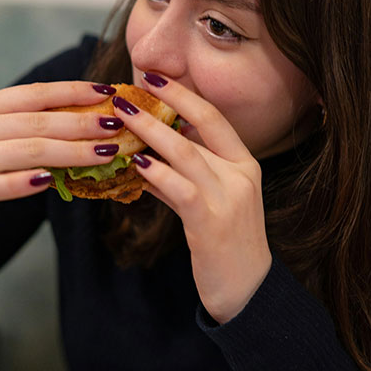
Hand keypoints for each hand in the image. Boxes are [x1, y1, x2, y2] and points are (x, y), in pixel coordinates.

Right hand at [0, 82, 122, 271]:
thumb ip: (23, 131)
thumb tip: (83, 126)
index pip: (34, 93)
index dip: (72, 91)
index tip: (106, 91)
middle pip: (38, 122)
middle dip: (83, 121)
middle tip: (117, 124)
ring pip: (29, 150)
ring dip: (73, 151)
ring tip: (106, 152)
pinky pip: (2, 183)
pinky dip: (29, 181)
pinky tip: (54, 181)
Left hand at [113, 77, 271, 323]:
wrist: (248, 291)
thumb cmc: (226, 245)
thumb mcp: (208, 203)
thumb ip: (180, 179)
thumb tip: (144, 159)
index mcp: (244, 164)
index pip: (213, 118)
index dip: (183, 95)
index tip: (153, 79)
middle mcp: (242, 174)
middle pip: (201, 125)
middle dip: (163, 103)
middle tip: (127, 91)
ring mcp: (230, 198)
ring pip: (187, 152)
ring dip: (151, 132)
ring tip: (122, 118)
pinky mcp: (212, 224)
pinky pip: (181, 190)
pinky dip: (157, 173)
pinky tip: (135, 163)